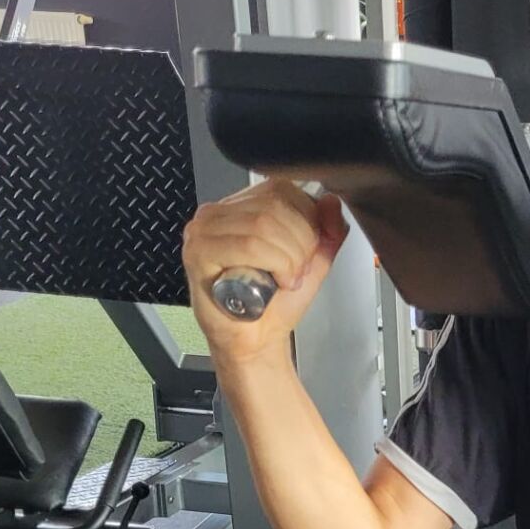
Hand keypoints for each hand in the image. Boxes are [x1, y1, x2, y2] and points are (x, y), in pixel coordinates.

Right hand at [181, 178, 348, 365]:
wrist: (257, 340)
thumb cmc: (276, 303)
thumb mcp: (314, 260)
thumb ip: (327, 229)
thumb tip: (331, 201)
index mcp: (243, 205)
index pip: (283, 188)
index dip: (307, 220)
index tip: (308, 251)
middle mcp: (219, 212)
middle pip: (274, 206)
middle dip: (300, 244)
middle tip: (296, 271)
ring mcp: (204, 230)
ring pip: (263, 225)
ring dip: (288, 259)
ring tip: (285, 279)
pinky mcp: (198, 251)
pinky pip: (248, 245)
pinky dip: (273, 265)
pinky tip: (270, 282)